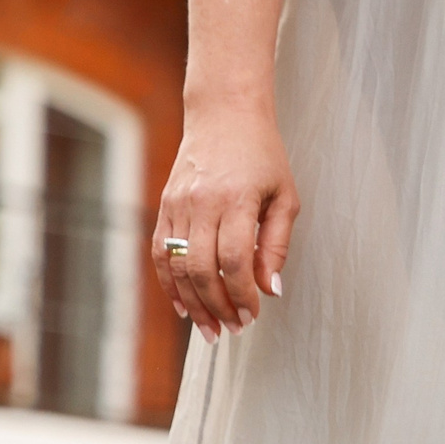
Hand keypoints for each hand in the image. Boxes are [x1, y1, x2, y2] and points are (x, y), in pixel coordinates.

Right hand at [153, 101, 297, 339]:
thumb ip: (277, 245)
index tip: (253, 315)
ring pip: (177, 264)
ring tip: (210, 328)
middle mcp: (200, 203)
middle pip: (201, 269)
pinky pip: (159, 250)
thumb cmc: (263, 156)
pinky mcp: (164, 203)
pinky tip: (184, 305)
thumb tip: (270, 289)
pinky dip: (169, 281)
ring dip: (193, 302)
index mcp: (235, 201)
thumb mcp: (285, 197)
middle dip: (218, 306)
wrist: (224, 114)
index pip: (233, 261)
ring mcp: (177, 203)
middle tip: (232, 330)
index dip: (242, 295)